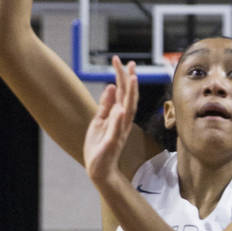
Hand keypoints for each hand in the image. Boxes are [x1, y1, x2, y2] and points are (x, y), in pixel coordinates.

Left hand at [84, 56, 137, 184]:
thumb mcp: (99, 120)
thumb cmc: (100, 145)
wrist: (100, 169)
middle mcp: (122, 121)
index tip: (121, 61)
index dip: (122, 76)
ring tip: (132, 79)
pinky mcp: (113, 143)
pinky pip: (117, 130)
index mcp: (118, 115)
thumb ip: (106, 105)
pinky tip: (119, 109)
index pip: (123, 93)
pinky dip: (119, 120)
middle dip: (129, 80)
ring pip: (128, 110)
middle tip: (130, 63)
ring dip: (130, 95)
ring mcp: (119, 132)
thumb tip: (110, 86)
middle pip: (128, 97)